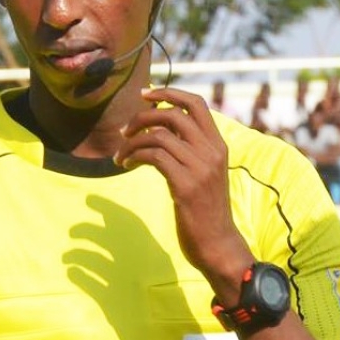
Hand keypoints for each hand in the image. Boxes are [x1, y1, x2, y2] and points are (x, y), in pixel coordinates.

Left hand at [114, 87, 252, 302]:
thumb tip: (163, 131)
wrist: (219, 246)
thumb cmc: (206, 212)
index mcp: (218, 146)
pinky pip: (153, 156)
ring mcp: (200, 168)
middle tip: (124, 131)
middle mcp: (212, 152)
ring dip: (131, 142)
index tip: (144, 95)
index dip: (168, 93)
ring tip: (120, 156)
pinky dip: (134, 156)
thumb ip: (191, 152)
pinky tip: (125, 165)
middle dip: (142, 117)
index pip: (196, 103)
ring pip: (158, 135)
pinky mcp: (185, 185)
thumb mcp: (205, 175)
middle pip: (173, 114)